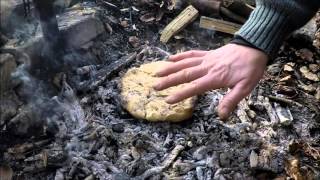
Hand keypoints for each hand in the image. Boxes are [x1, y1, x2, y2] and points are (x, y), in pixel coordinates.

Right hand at [153, 44, 267, 118]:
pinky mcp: (208, 54)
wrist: (254, 47)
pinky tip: (171, 58)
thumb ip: (231, 100)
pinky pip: (192, 53)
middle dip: (169, 81)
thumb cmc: (250, 69)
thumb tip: (221, 115)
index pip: (194, 87)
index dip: (180, 94)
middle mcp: (207, 68)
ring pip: (185, 63)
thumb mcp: (245, 87)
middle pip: (184, 74)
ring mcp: (206, 59)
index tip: (168, 100)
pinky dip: (180, 55)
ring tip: (157, 73)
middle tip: (155, 86)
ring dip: (170, 68)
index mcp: (215, 78)